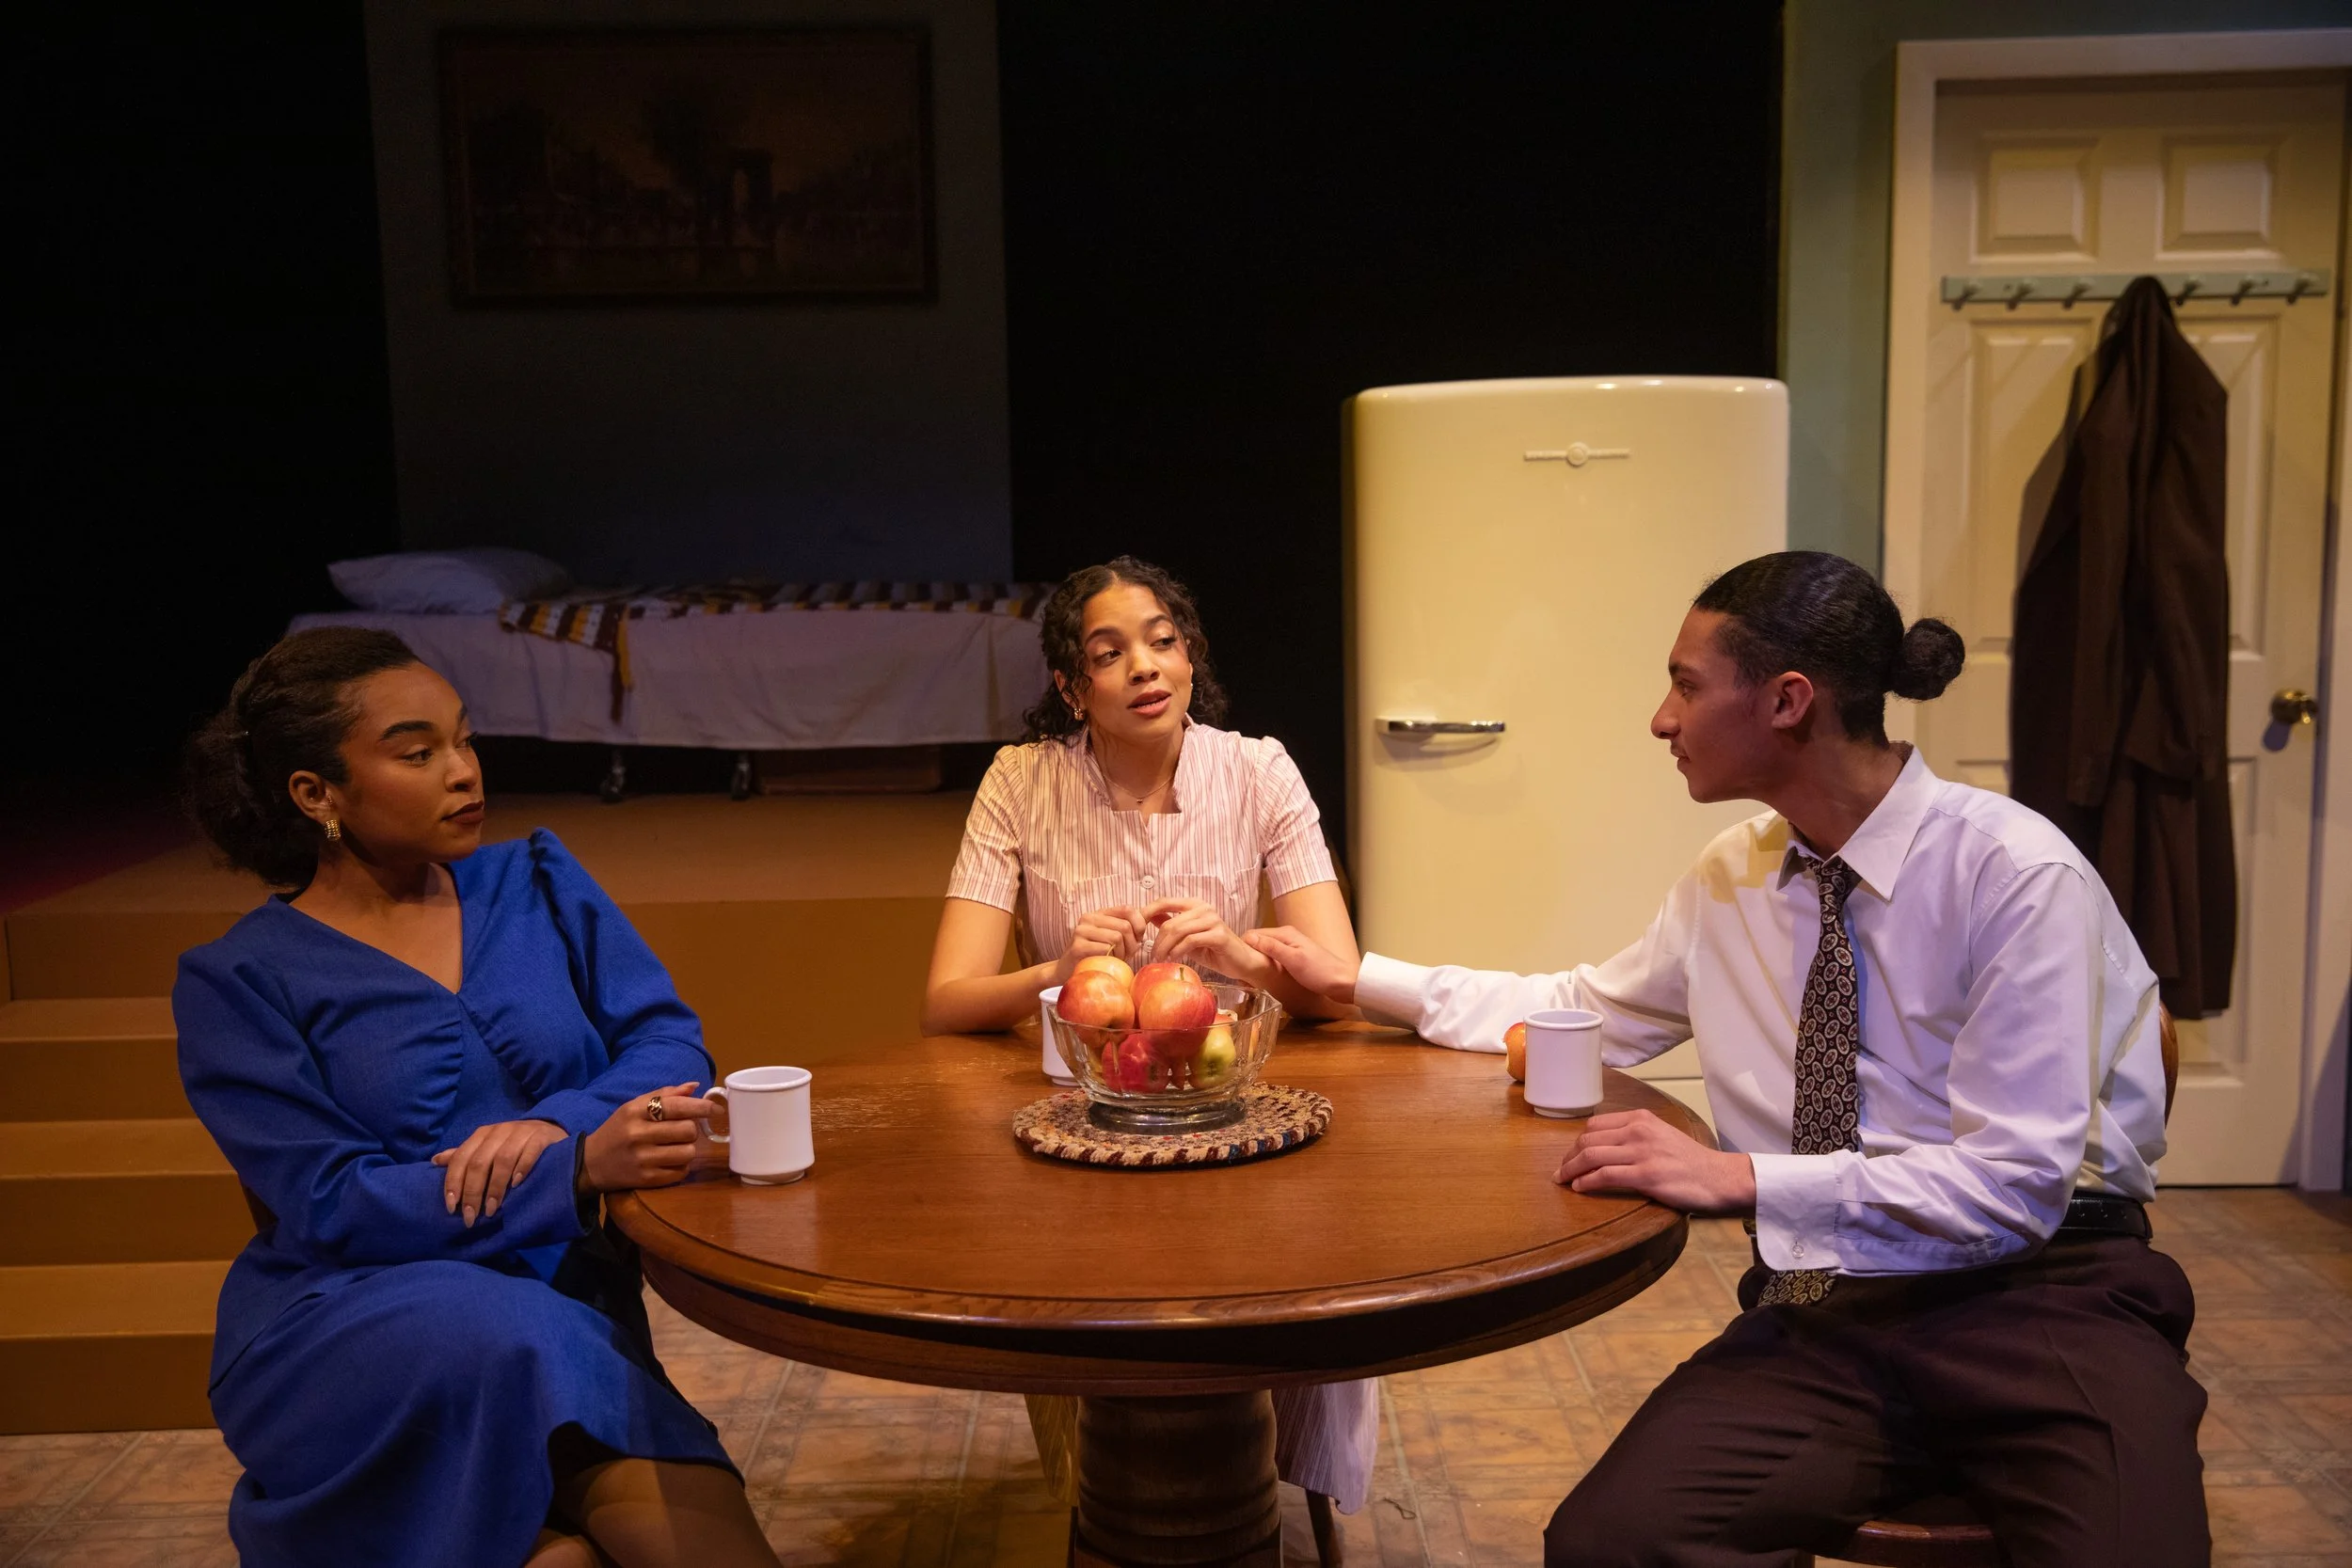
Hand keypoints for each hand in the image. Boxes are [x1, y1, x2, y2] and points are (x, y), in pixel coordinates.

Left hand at [433, 1118, 567, 1227]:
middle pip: (479, 1163)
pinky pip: (530, 1152)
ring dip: (495, 1187)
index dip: (454, 1183)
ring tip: (492, 1209)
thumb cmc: (512, 1143)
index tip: (452, 1208)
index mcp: (481, 1135)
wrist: (548, 1128)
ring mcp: (520, 1132)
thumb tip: (435, 1161)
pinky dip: (521, 1168)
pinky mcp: (541, 1137)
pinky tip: (516, 1185)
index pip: (461, 1158)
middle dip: (473, 1192)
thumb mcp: (486, 1147)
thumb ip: (464, 1156)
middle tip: (472, 1217)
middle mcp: (498, 1131)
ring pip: (502, 1160)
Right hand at [581, 1083, 712, 1192]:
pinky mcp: (646, 1180)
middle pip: (688, 1130)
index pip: (676, 1106)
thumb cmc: (618, 1130)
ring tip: (674, 1147)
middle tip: (680, 1131)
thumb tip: (694, 1086)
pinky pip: (681, 1172)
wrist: (590, 1163)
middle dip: (691, 1130)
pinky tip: (668, 1161)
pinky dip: (681, 1166)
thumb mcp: (633, 1107)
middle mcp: (638, 1134)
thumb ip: (664, 1095)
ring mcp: (642, 1159)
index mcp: (635, 1111)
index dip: (701, 1107)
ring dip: (688, 1149)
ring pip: (688, 1152)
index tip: (716, 1109)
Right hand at [1055, 906, 1146, 981]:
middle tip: (1127, 955)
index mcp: (1100, 913)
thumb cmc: (1098, 956)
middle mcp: (1089, 918)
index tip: (1138, 939)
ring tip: (1116, 959)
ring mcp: (1081, 931)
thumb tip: (1159, 911)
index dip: (1139, 925)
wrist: (1068, 972)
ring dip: (1122, 953)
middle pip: (1124, 926)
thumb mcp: (1116, 938)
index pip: (1128, 909)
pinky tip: (1106, 963)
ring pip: (1116, 938)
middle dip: (1132, 944)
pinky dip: (1111, 959)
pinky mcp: (1077, 946)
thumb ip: (1132, 926)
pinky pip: (1105, 949)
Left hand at [1142, 898, 1259, 977]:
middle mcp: (1204, 908)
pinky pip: (1190, 941)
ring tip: (1161, 959)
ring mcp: (1213, 920)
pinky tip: (1174, 958)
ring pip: (1178, 930)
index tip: (1136, 930)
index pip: (1165, 901)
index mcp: (1195, 904)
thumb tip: (1148, 916)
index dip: (1147, 913)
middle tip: (1152, 955)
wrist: (1241, 962)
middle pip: (1170, 921)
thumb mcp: (1187, 936)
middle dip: (1156, 940)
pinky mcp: (1219, 935)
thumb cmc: (1213, 950)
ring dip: (1165, 948)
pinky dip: (1178, 951)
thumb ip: (1171, 923)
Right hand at [1244, 925, 1359, 1001]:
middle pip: (1258, 942)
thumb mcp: (1293, 960)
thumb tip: (1249, 937)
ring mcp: (1291, 948)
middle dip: (1247, 954)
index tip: (1233, 963)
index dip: (1242, 947)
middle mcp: (1287, 937)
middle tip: (1239, 973)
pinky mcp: (1294, 959)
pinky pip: (1273, 958)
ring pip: (1265, 951)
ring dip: (1256, 960)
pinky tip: (1263, 975)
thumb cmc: (1320, 972)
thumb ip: (1271, 947)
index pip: (1253, 934)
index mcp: (1285, 933)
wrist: (1343, 983)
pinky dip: (1266, 965)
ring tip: (1248, 976)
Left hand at [1553, 1109, 1755, 1212]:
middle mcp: (1638, 1130)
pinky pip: (1604, 1175)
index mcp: (1640, 1118)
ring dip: (1571, 1170)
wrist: (1719, 1177)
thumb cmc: (1691, 1161)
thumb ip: (1634, 1136)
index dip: (1577, 1143)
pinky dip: (1586, 1182)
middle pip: (1587, 1140)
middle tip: (1562, 1172)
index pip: (1595, 1126)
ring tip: (1563, 1181)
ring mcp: (1641, 1152)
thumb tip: (1605, 1148)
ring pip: (1591, 1156)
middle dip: (1569, 1157)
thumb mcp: (1661, 1135)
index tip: (1571, 1156)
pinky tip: (1579, 1188)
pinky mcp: (1645, 1174)